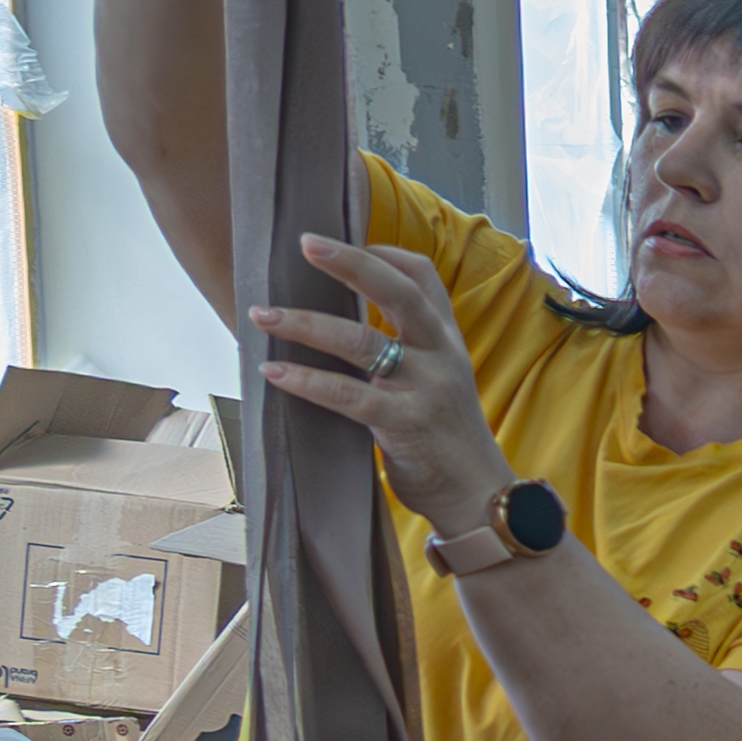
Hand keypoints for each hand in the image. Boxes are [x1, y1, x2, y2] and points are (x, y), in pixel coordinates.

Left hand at [255, 237, 516, 536]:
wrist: (479, 496)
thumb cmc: (447, 439)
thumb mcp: (440, 382)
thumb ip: (409, 351)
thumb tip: (344, 327)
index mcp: (448, 340)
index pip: (422, 277)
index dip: (383, 254)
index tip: (342, 246)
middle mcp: (441, 355)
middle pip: (398, 292)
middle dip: (350, 263)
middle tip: (305, 244)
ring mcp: (426, 388)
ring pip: (361, 341)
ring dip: (305, 323)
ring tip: (262, 315)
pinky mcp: (406, 424)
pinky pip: (348, 395)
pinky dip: (307, 381)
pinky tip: (275, 372)